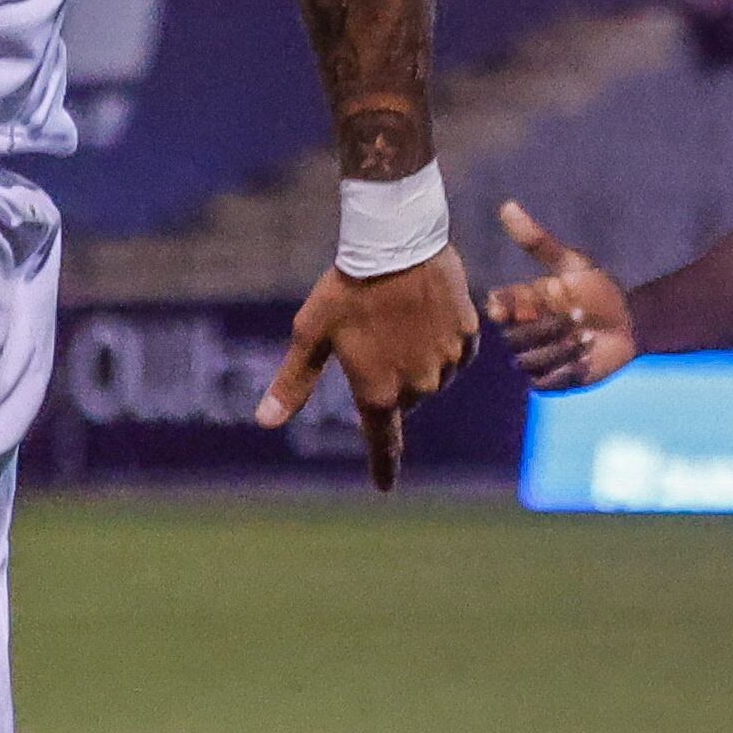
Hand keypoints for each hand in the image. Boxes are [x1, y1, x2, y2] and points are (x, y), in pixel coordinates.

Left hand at [258, 247, 477, 491]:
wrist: (396, 244)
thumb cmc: (345, 290)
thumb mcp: (310, 335)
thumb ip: (293, 383)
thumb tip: (264, 421)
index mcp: (378, 392)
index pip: (383, 442)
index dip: (383, 467)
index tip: (383, 488)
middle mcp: (418, 387)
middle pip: (403, 399)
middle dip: (388, 381)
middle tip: (372, 338)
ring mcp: (446, 364)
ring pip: (430, 378)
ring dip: (415, 362)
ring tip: (396, 321)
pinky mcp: (467, 339)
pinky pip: (454, 354)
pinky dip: (440, 343)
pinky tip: (424, 316)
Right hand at [483, 202, 637, 390]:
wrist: (632, 323)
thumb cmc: (600, 290)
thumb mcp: (571, 262)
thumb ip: (536, 240)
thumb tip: (507, 205)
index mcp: (521, 303)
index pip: (494, 308)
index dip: (503, 309)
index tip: (520, 305)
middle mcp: (522, 331)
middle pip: (512, 339)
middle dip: (547, 328)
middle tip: (580, 316)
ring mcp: (535, 358)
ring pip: (528, 362)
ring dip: (560, 349)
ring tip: (588, 337)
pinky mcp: (551, 381)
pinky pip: (544, 382)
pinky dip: (566, 370)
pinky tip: (588, 357)